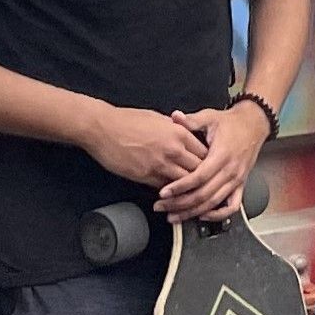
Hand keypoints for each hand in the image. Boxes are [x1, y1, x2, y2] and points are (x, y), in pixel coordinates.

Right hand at [80, 103, 208, 188]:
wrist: (102, 128)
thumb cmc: (128, 120)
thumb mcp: (159, 118)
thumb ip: (176, 129)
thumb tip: (186, 135)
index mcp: (179, 133)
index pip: (205, 153)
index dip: (210, 162)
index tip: (212, 169)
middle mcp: (173, 150)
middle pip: (198, 170)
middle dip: (203, 179)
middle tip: (208, 186)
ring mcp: (159, 164)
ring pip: (184, 183)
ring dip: (188, 190)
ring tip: (194, 196)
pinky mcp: (144, 176)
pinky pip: (164, 188)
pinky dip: (171, 193)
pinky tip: (174, 196)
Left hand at [158, 101, 270, 220]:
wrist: (254, 124)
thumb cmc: (231, 122)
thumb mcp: (210, 117)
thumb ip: (191, 120)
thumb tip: (175, 117)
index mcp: (222, 155)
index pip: (199, 177)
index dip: (180, 187)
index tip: (163, 192)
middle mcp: (231, 170)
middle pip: (204, 195)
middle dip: (180, 204)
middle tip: (161, 206)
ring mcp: (237, 179)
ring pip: (214, 203)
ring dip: (192, 212)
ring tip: (173, 216)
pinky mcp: (241, 184)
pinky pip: (231, 206)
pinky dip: (218, 215)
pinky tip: (202, 216)